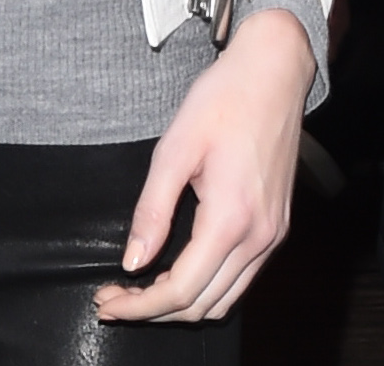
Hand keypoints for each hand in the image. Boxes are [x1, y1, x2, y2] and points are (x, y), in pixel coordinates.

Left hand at [94, 7, 314, 323]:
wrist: (273, 73)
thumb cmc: (224, 99)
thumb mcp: (175, 147)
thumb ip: (153, 209)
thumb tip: (132, 260)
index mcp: (231, 219)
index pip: (181, 291)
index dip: (139, 306)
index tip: (107, 302)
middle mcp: (259, 238)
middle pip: (203, 306)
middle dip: (154, 311)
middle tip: (114, 297)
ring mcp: (273, 235)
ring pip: (225, 299)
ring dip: (182, 305)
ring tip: (141, 289)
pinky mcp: (277, 226)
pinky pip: (241, 278)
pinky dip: (208, 286)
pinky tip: (179, 269)